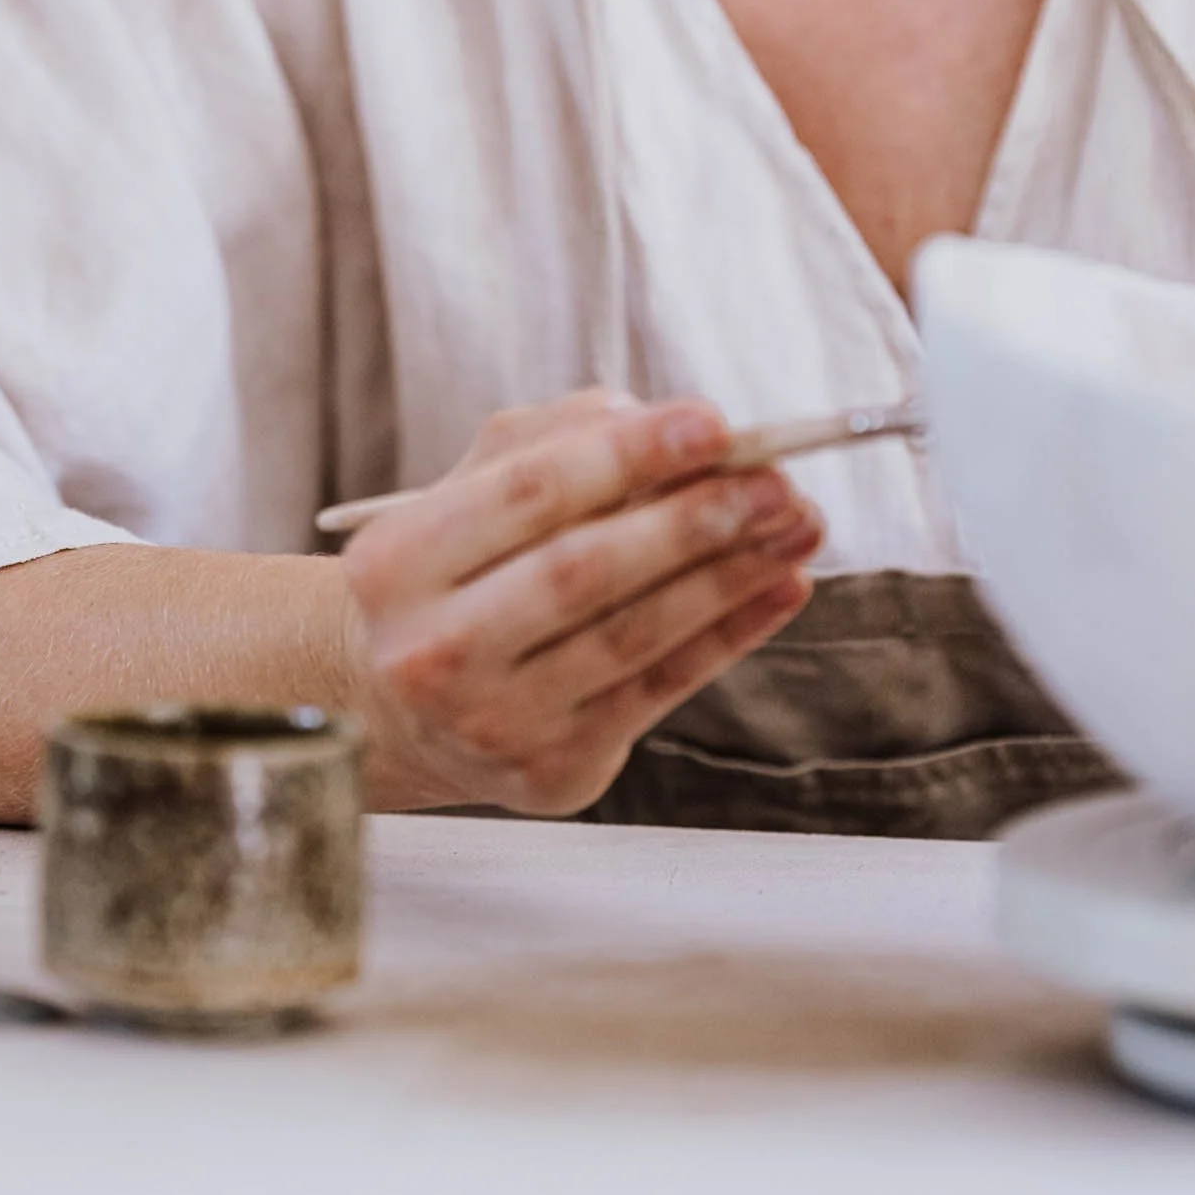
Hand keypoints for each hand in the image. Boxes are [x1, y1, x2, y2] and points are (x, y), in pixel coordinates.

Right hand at [338, 387, 821, 816]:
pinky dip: (729, 634)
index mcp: (396, 560)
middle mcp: (432, 651)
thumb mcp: (474, 486)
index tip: (716, 423)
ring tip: (797, 525)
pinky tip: (780, 586)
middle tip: (775, 481)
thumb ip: (557, 438)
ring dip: (730, 576)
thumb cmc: (456, 570)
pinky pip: (658, 691)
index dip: (630, 454)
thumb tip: (658, 422)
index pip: (530, 493)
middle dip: (691, 520)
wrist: (400, 704)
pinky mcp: (550, 772)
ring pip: (632, 636)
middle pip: (582, 572)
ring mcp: (491, 721)